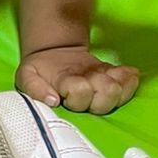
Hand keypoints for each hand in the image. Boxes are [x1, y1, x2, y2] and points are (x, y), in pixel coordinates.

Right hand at [16, 46, 138, 115]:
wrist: (55, 57)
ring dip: (115, 81)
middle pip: (105, 99)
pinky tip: (121, 70)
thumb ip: (33, 88)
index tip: (69, 83)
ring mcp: (103, 92)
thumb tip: (52, 99)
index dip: (78, 88)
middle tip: (92, 77)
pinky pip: (131, 85)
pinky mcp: (115, 83)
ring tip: (107, 72)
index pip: (80, 95)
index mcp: (66, 98)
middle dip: (101, 85)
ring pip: (119, 93)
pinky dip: (129, 77)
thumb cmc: (40, 71)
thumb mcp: (26, 75)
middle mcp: (88, 100)